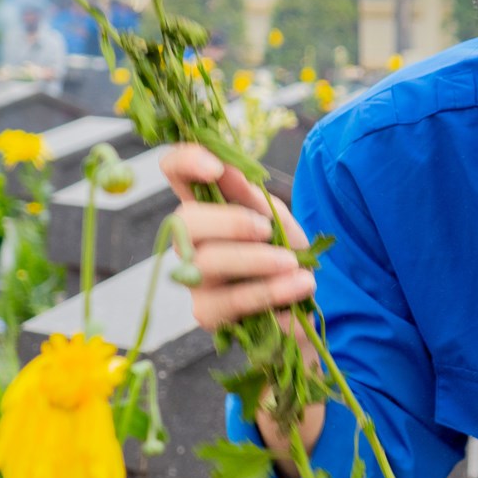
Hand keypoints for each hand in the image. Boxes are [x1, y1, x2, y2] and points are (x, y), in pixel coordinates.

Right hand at [161, 143, 313, 331]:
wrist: (302, 305)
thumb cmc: (284, 254)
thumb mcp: (278, 220)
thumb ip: (253, 198)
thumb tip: (228, 167)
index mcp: (206, 208)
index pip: (175, 174)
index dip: (184, 162)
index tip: (216, 168)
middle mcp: (190, 243)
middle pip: (184, 222)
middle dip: (230, 222)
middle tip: (267, 229)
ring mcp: (194, 281)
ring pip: (206, 264)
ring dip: (257, 261)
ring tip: (295, 266)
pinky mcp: (208, 315)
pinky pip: (234, 301)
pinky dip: (273, 292)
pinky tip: (300, 286)